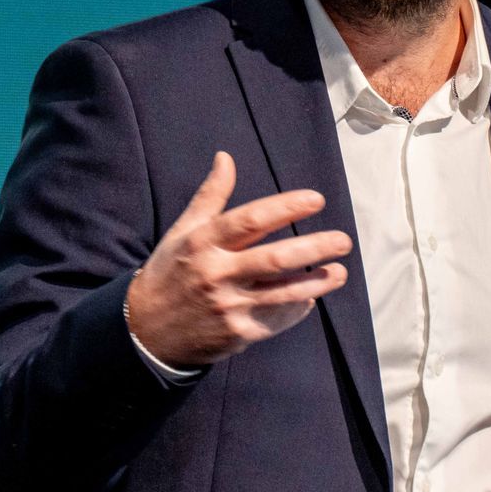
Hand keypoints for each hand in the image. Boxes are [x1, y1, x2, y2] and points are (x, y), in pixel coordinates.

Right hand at [126, 152, 351, 368]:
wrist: (147, 331)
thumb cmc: (171, 272)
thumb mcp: (183, 231)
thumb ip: (210, 196)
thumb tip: (226, 157)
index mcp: (203, 243)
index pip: (251, 220)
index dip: (286, 208)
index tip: (316, 199)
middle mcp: (217, 274)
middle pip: (275, 259)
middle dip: (314, 248)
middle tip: (344, 240)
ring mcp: (229, 307)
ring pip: (284, 293)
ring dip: (317, 282)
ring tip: (340, 271)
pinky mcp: (238, 334)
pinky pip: (277, 318)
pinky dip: (298, 307)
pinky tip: (312, 296)